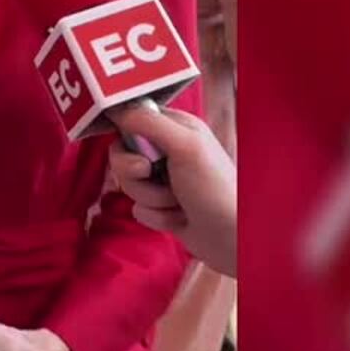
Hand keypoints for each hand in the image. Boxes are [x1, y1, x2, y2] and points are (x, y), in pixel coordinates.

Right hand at [106, 104, 235, 276]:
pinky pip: (139, 210)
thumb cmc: (215, 188)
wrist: (232, 238)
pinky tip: (180, 219)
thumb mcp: (186, 146)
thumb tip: (117, 112)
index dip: (128, 140)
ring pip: (129, 186)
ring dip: (151, 199)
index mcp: (176, 128)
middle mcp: (168, 151)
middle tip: (155, 177)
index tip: (140, 157)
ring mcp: (164, 180)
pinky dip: (157, 217)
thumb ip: (150, 123)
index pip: (131, 122)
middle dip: (136, 176)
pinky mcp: (161, 207)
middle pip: (123, 157)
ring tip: (178, 203)